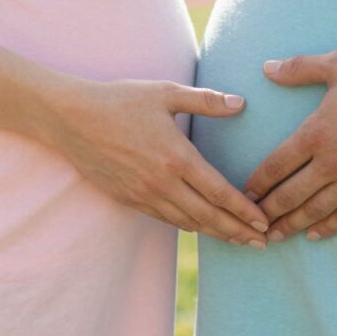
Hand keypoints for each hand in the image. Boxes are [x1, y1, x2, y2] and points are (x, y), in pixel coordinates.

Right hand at [46, 78, 269, 246]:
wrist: (71, 119)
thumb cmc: (120, 100)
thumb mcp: (165, 93)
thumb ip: (205, 100)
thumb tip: (241, 103)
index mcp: (176, 157)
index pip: (219, 192)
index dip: (244, 210)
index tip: (265, 221)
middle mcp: (162, 182)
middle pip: (208, 216)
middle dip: (237, 231)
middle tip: (262, 242)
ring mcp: (143, 195)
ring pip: (187, 222)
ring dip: (215, 233)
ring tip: (237, 239)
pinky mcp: (128, 199)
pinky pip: (164, 219)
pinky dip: (187, 226)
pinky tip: (200, 226)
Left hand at [246, 51, 336, 242]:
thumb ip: (300, 67)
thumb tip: (267, 67)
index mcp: (317, 133)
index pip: (276, 165)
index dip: (258, 182)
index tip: (245, 192)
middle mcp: (332, 162)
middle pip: (290, 195)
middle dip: (267, 211)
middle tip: (251, 222)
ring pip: (315, 211)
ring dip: (291, 225)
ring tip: (275, 236)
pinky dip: (328, 228)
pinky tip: (315, 234)